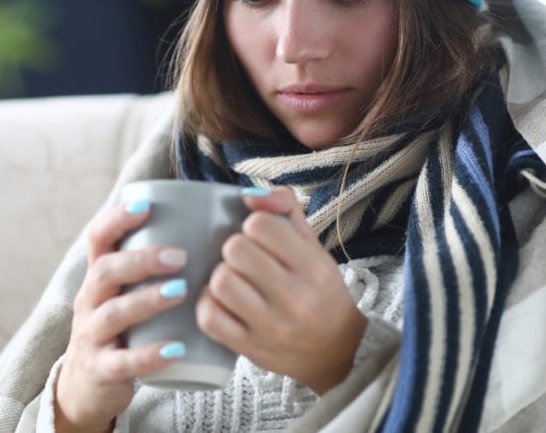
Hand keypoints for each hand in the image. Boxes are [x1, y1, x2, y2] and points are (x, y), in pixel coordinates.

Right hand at [55, 198, 188, 431]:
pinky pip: (123, 362)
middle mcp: (89, 302)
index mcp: (98, 278)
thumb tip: (209, 230)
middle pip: (105, 271)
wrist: (86, 388)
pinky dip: (150, 355)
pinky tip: (177, 349)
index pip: (97, 239)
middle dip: (141, 260)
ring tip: (181, 291)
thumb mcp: (124, 295)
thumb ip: (152, 270)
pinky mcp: (101, 370)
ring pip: (113, 313)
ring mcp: (91, 336)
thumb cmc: (121, 330)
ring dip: (147, 299)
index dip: (117, 219)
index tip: (146, 205)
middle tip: (180, 256)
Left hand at [196, 186, 366, 393]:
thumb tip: (249, 194)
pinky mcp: (250, 348)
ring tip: (235, 280)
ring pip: (220, 282)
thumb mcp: (315, 247)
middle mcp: (295, 298)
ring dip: (221, 275)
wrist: (338, 352)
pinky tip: (222, 301)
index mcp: (314, 267)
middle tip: (245, 260)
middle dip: (235, 249)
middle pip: (236, 250)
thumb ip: (285, 208)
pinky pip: (210, 318)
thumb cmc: (321, 292)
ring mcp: (271, 326)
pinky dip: (208, 304)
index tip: (261, 239)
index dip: (253, 225)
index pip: (261, 225)